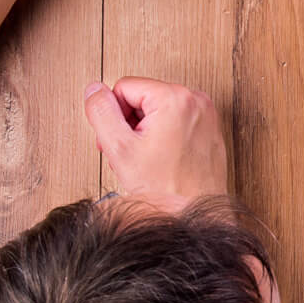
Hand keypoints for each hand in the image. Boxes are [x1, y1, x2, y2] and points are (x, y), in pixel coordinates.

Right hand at [85, 78, 227, 209]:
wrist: (195, 215)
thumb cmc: (166, 189)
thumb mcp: (121, 149)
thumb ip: (102, 113)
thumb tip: (94, 90)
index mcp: (175, 98)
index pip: (124, 87)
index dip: (114, 115)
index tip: (119, 140)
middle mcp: (196, 101)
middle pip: (142, 97)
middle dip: (129, 124)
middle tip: (129, 152)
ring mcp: (206, 114)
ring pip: (158, 110)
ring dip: (144, 132)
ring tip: (145, 159)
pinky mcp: (209, 128)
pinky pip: (176, 121)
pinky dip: (163, 136)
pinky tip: (160, 159)